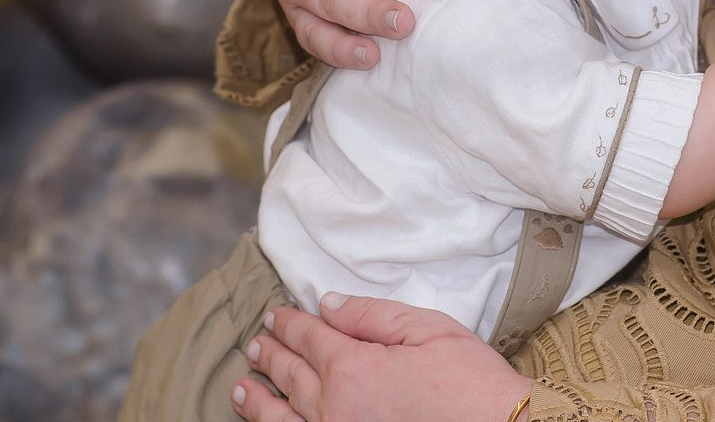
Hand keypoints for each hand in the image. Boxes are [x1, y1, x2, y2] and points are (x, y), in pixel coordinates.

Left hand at [234, 294, 532, 421]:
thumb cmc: (471, 383)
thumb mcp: (429, 330)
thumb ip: (373, 315)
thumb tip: (329, 304)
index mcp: (353, 367)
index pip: (310, 336)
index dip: (290, 322)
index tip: (276, 315)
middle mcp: (333, 408)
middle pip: (292, 375)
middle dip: (271, 355)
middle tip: (256, 344)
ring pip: (282, 417)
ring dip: (259, 400)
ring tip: (243, 387)